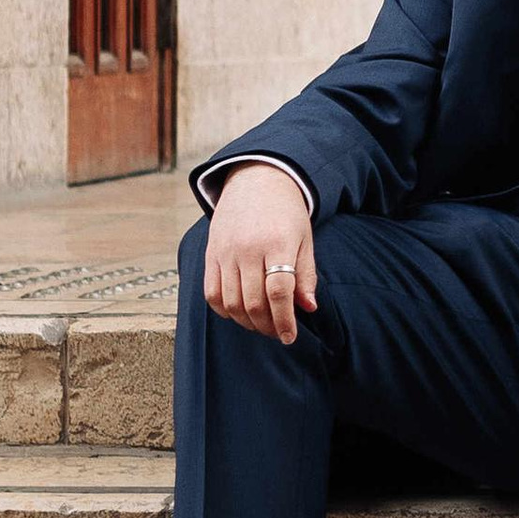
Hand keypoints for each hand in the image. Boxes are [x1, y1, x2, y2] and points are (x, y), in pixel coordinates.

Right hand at [204, 161, 317, 343]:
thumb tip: (308, 308)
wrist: (256, 181)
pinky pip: (211, 293)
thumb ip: (306, 274)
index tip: (289, 337)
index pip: (279, 292)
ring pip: (231, 302)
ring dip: (246, 322)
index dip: (284, 320)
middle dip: (267, 326)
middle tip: (277, 332)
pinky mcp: (210, 253)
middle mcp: (248, 249)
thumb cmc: (286, 213)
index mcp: (278, 243)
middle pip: (254, 302)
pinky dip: (224, 310)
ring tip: (261, 325)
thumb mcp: (304, 239)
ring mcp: (226, 252)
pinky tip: (238, 313)